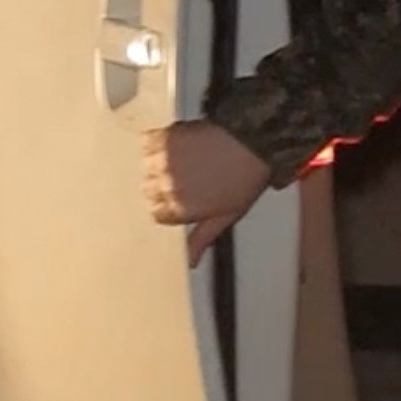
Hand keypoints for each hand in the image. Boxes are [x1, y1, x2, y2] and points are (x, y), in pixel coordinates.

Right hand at [145, 120, 275, 261]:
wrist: (255, 142)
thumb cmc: (246, 179)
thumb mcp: (227, 215)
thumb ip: (201, 238)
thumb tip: (189, 263)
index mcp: (181, 209)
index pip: (158, 215)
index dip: (172, 205)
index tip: (186, 195)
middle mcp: (167, 188)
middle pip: (148, 192)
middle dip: (164, 187)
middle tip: (188, 176)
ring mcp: (163, 162)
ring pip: (146, 169)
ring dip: (159, 165)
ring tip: (186, 159)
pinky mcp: (163, 138)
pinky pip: (146, 144)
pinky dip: (157, 144)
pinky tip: (179, 144)